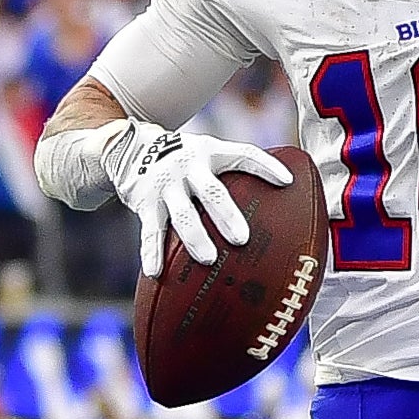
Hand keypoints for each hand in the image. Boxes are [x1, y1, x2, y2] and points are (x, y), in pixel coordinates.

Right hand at [106, 127, 292, 275]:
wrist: (131, 146)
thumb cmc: (184, 157)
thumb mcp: (207, 152)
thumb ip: (236, 169)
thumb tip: (285, 190)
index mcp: (210, 153)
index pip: (243, 155)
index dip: (266, 166)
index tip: (287, 181)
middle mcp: (187, 166)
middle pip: (211, 192)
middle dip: (226, 215)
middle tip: (241, 239)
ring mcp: (165, 185)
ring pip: (182, 215)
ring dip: (195, 237)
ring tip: (208, 259)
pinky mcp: (145, 202)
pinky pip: (150, 231)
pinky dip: (151, 252)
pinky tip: (155, 272)